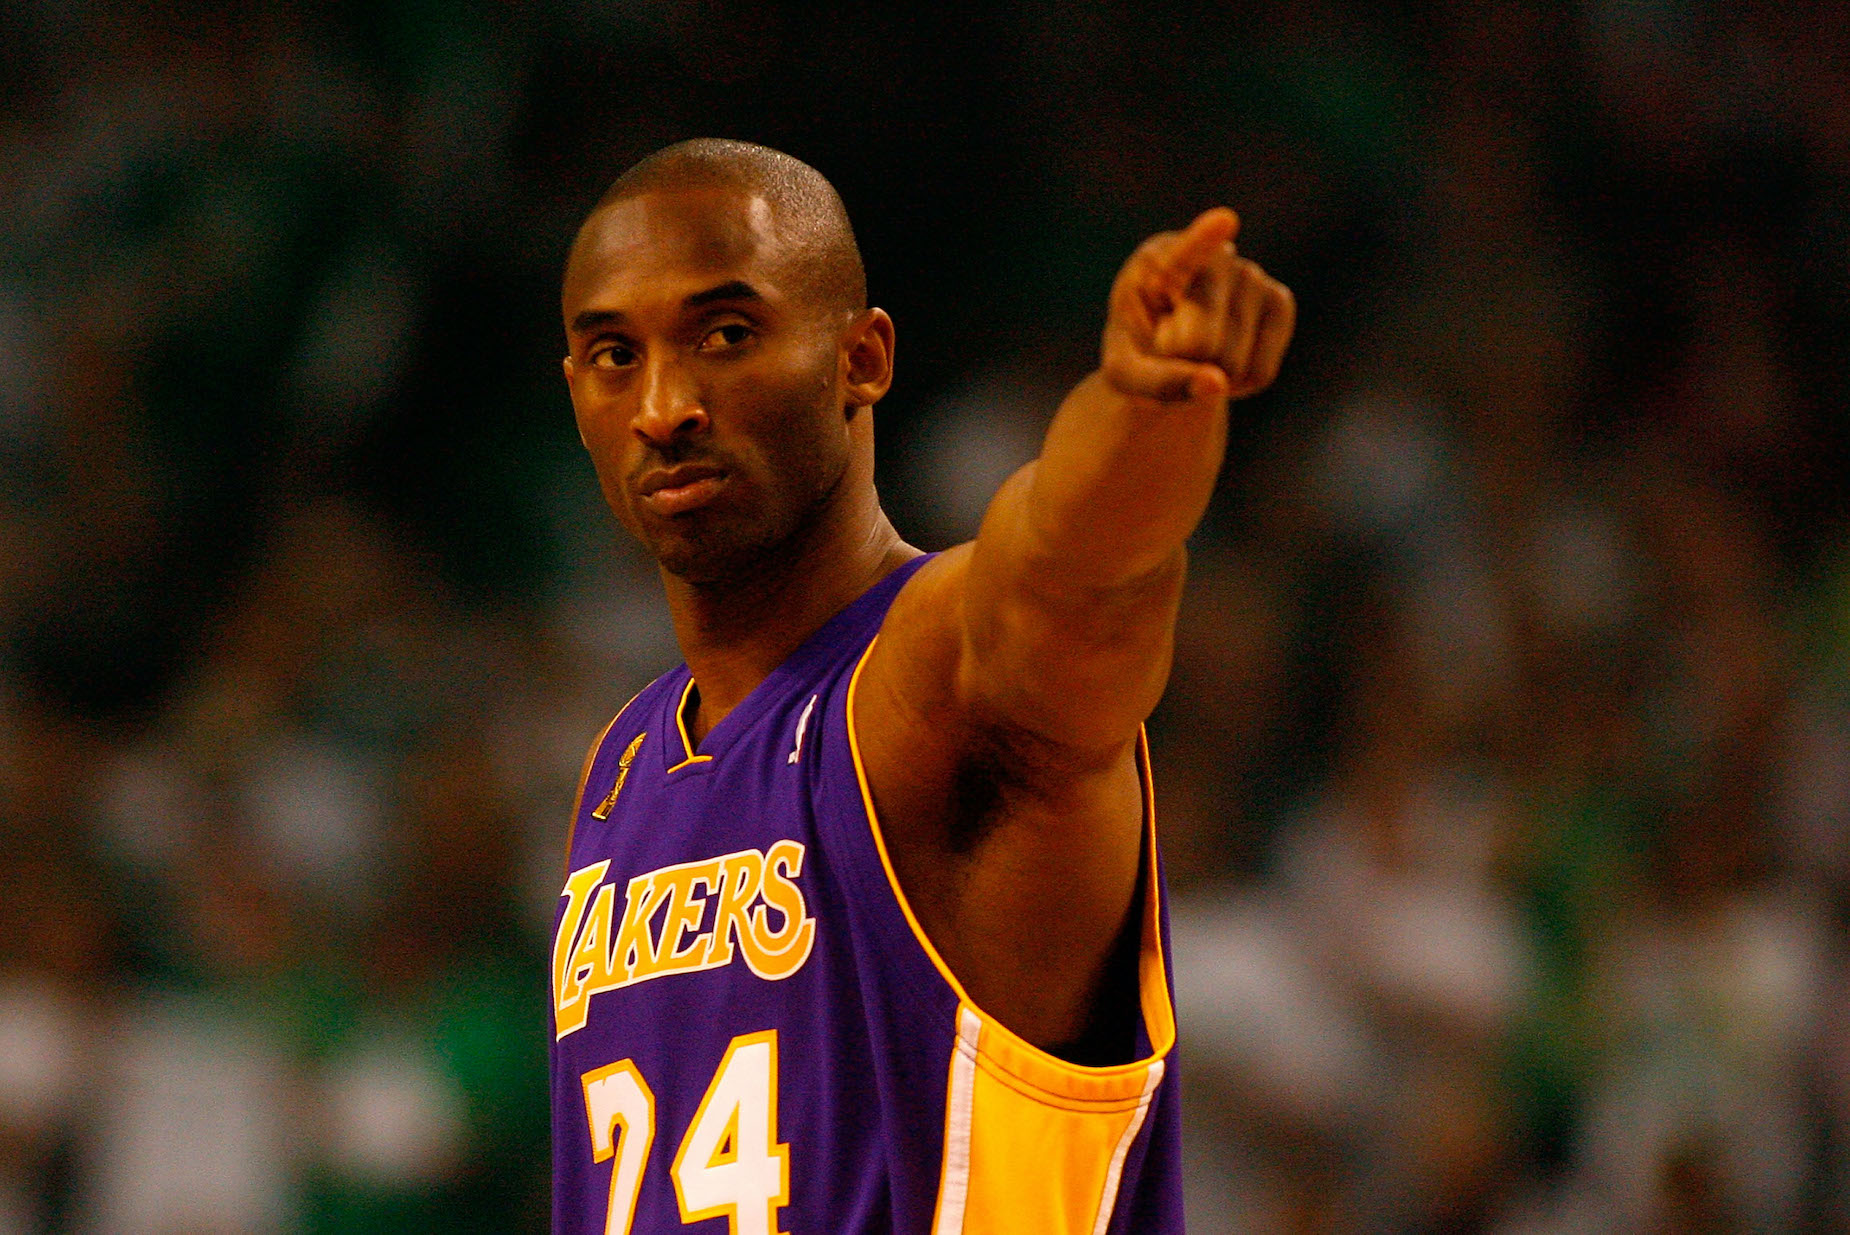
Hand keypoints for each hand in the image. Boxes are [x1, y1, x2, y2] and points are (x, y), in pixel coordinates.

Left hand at [1101, 207, 1295, 403]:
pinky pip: (1261, 371)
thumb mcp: (1124, 374)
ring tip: (1195, 352)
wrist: (1169, 347)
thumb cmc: (1137, 351)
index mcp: (1159, 261)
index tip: (1224, 222)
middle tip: (1169, 348)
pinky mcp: (1280, 301)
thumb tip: (1218, 384)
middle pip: (1201, 342)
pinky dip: (1239, 383)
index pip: (1186, 252)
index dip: (1203, 240)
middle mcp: (1214, 257)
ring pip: (1231, 363)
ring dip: (1210, 376)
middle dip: (1181, 365)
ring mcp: (1252, 275)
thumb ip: (1157, 382)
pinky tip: (1224, 359)